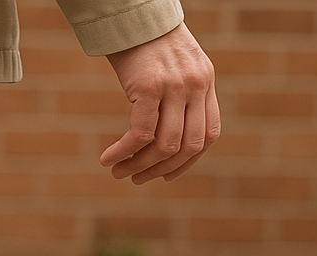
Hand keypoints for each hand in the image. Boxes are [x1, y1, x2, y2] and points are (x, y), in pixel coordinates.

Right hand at [100, 24, 220, 183]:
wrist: (132, 13)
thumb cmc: (146, 41)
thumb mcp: (174, 66)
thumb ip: (180, 95)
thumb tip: (166, 137)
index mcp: (206, 82)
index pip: (209, 135)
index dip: (188, 161)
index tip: (165, 174)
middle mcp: (196, 86)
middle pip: (187, 145)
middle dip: (160, 170)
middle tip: (136, 178)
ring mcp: (175, 86)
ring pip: (165, 145)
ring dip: (140, 165)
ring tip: (119, 171)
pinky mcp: (149, 86)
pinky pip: (140, 134)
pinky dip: (123, 152)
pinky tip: (108, 158)